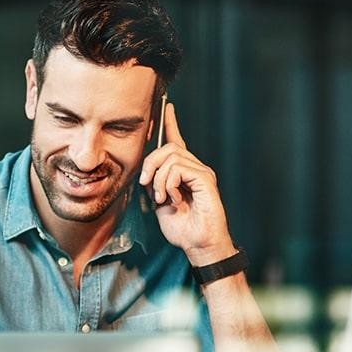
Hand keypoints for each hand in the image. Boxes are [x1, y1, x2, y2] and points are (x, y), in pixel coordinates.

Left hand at [139, 104, 234, 265]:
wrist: (198, 244)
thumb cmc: (182, 227)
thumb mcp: (159, 203)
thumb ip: (153, 184)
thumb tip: (145, 173)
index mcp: (183, 172)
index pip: (177, 141)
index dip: (171, 124)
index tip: (167, 107)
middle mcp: (195, 168)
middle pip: (167, 147)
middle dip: (150, 164)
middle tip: (147, 184)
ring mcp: (202, 172)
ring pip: (171, 157)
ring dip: (159, 179)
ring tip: (162, 198)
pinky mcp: (206, 179)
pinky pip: (179, 169)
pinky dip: (169, 184)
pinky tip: (173, 199)